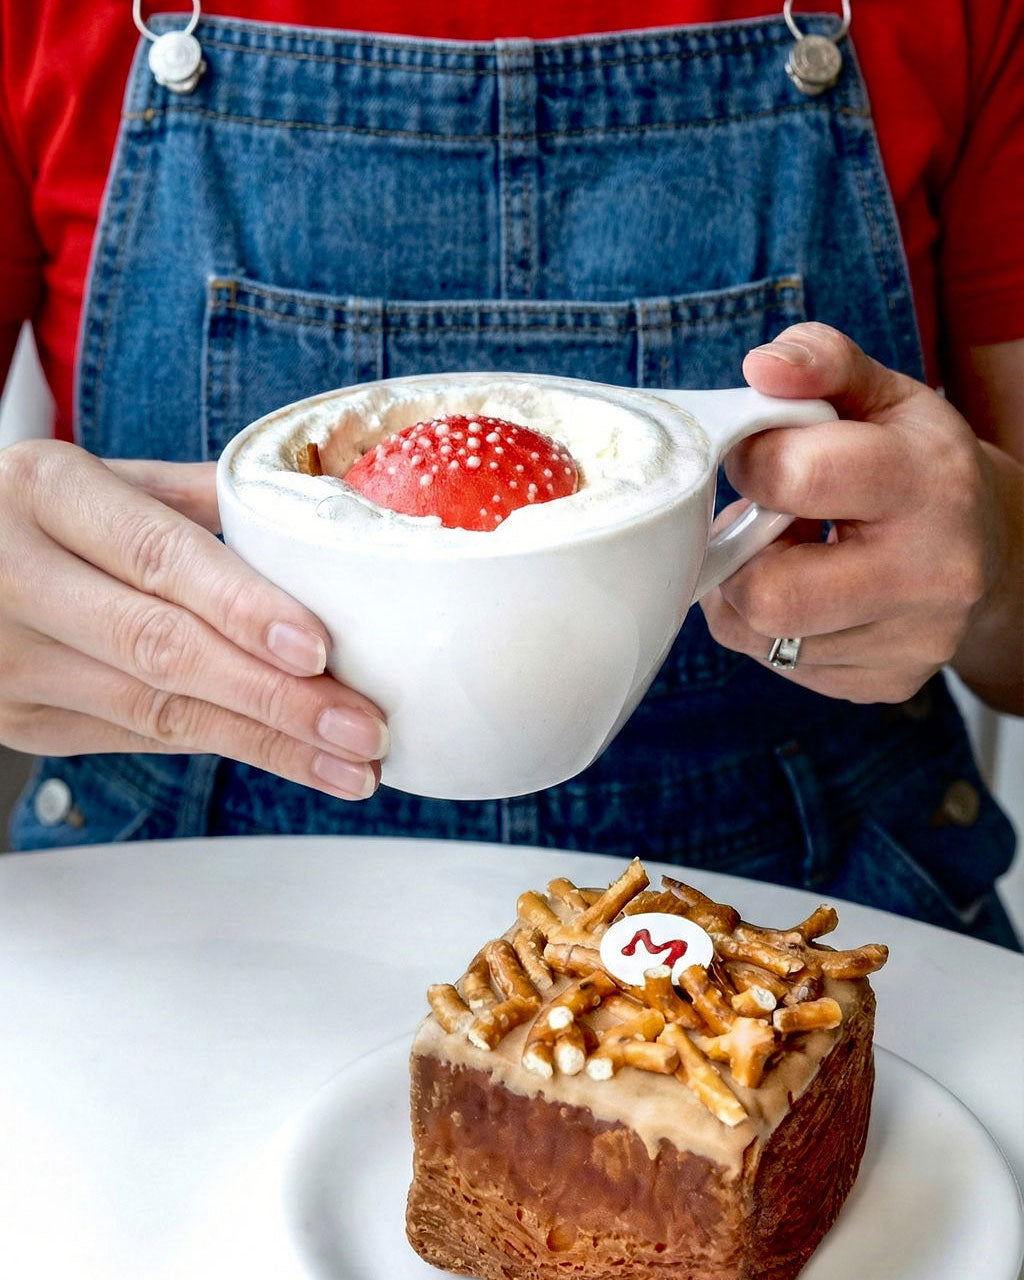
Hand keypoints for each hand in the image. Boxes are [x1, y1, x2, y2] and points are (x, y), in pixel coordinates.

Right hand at [0, 441, 388, 798]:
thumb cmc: (36, 514)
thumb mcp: (102, 480)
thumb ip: (199, 498)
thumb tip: (320, 511)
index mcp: (46, 492)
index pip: (158, 556)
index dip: (243, 608)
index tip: (318, 650)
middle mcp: (14, 578)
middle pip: (162, 649)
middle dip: (277, 699)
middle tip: (361, 728)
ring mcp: (11, 661)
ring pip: (156, 713)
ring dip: (266, 744)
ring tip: (348, 763)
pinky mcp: (21, 720)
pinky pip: (141, 737)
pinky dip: (224, 745)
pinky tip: (289, 757)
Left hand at [700, 322, 1018, 705]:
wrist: (987, 543)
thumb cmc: (911, 460)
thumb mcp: (878, 394)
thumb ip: (820, 362)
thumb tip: (761, 368)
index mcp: (927, 481)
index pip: (795, 477)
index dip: (752, 464)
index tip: (761, 457)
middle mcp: (931, 573)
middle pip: (768, 595)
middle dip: (738, 556)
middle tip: (761, 524)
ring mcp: (913, 640)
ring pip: (760, 636)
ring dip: (746, 591)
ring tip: (787, 553)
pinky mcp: (889, 682)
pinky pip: (778, 664)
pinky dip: (769, 629)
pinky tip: (807, 591)